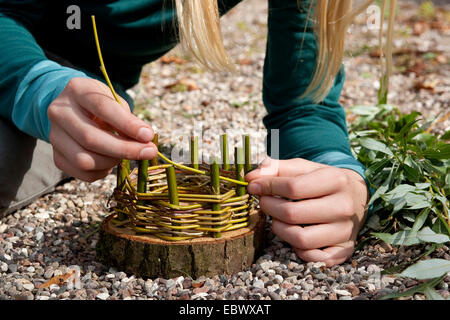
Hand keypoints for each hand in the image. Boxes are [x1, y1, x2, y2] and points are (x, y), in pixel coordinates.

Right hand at [48, 77, 156, 181]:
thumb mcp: (114, 100)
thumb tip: (144, 140)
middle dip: (125, 149)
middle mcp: (59, 112)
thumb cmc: (100, 104)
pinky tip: (111, 162)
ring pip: (84, 160)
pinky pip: (82, 173)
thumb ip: (128, 118)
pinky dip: (102, 172)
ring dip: (113, 162)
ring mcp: (54, 135)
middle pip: (91, 138)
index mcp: (77, 90)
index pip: (102, 108)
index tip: (148, 135)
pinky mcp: (56, 155)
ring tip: (126, 155)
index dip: (127, 124)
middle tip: (149, 152)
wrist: (73, 108)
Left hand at [245, 157, 368, 266]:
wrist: (355, 196)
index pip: (293, 187)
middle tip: (264, 202)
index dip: (267, 187)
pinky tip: (294, 234)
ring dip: (279, 229)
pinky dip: (298, 249)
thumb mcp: (302, 168)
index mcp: (336, 180)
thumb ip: (275, 168)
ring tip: (277, 219)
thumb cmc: (322, 180)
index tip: (253, 186)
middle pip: (293, 214)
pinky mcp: (344, 250)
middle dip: (269, 207)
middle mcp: (344, 206)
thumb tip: (251, 178)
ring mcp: (345, 231)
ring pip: (300, 239)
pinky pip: (313, 258)